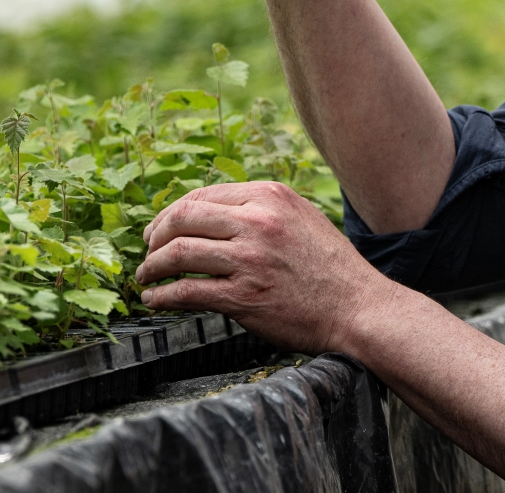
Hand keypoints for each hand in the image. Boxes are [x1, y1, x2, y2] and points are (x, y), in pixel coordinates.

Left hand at [134, 181, 391, 352]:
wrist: (359, 308)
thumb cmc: (331, 268)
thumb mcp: (301, 218)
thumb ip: (262, 209)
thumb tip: (214, 212)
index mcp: (271, 196)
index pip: (203, 195)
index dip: (172, 212)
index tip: (160, 228)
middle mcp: (258, 221)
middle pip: (183, 218)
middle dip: (155, 235)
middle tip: (147, 251)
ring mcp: (250, 259)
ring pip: (179, 253)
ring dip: (152, 266)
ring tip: (146, 277)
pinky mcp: (245, 297)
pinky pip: (187, 291)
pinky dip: (163, 296)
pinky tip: (156, 300)